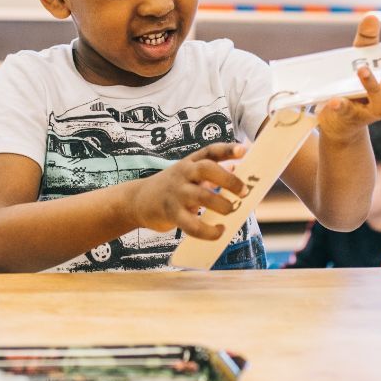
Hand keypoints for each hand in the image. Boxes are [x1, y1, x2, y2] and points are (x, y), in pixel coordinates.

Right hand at [131, 142, 247, 239]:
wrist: (137, 201)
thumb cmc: (171, 187)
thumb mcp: (188, 174)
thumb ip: (210, 172)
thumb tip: (236, 167)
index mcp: (190, 163)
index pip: (210, 151)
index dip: (227, 150)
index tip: (243, 150)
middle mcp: (183, 174)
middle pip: (206, 169)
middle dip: (228, 179)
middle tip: (243, 191)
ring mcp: (176, 194)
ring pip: (201, 196)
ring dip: (222, 205)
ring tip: (231, 211)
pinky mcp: (172, 214)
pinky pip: (192, 225)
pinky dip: (209, 231)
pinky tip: (219, 231)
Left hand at [315, 14, 380, 138]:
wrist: (336, 115)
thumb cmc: (358, 83)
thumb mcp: (363, 57)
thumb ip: (369, 39)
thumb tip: (371, 17)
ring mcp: (368, 114)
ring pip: (378, 107)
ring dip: (372, 88)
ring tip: (363, 71)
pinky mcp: (346, 116)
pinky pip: (346, 112)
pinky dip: (341, 105)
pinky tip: (335, 99)